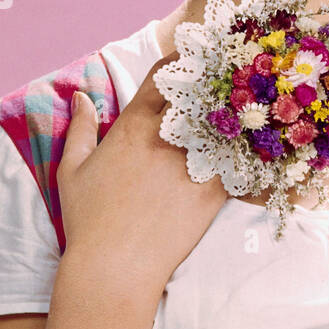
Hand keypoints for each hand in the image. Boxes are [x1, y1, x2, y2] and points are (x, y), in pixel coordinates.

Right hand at [57, 56, 228, 295]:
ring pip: (224, 119)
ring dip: (234, 108)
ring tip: (247, 100)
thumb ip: (79, 127)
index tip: (191, 61)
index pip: (163, 74)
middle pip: (199, 90)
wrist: (115, 267)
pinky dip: (248, 146)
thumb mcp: (71, 169)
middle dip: (211, 80)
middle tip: (226, 74)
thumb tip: (80, 96)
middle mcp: (166, 137)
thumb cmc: (88, 220)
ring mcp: (193, 161)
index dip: (179, 62)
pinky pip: (239, 157)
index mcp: (133, 124)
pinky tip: (257, 139)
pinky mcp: (214, 189)